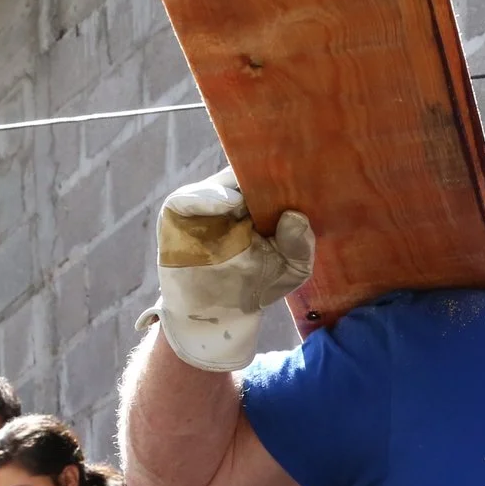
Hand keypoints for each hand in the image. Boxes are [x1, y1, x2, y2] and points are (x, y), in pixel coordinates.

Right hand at [145, 168, 313, 371]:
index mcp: (259, 203)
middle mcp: (231, 195)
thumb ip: (300, 246)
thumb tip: (294, 216)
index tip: (307, 171)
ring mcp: (203, 202)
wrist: (217, 316)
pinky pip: (190, 197)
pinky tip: (232, 204)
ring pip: (222, 181)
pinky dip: (210, 197)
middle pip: (247, 172)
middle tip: (289, 169)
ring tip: (264, 189)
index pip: (272, 176)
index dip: (288, 173)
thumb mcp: (290, 270)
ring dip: (242, 183)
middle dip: (266, 172)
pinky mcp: (177, 212)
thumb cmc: (256, 285)